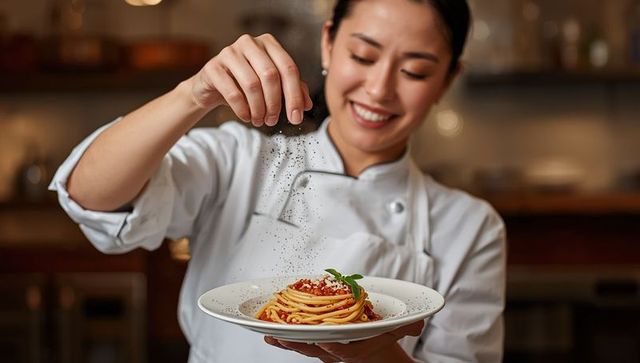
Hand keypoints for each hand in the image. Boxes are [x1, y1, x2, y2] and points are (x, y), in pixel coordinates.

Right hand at [188, 33, 312, 126]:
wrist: (213, 86)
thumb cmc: (245, 84)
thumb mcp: (272, 85)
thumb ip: (292, 89)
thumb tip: (307, 104)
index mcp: (268, 43)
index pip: (288, 68)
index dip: (295, 95)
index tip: (296, 117)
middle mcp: (249, 43)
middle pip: (271, 75)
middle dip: (275, 103)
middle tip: (273, 121)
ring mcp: (229, 52)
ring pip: (252, 85)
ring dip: (259, 109)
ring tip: (259, 121)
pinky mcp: (213, 67)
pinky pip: (233, 92)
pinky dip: (243, 110)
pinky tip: (246, 116)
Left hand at [264, 320, 424, 362]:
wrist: (380, 357)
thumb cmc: (385, 340)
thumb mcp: (396, 332)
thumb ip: (406, 327)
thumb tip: (418, 325)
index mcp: (355, 350)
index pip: (340, 350)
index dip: (329, 346)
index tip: (318, 340)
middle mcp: (338, 353)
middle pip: (314, 349)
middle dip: (296, 343)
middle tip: (278, 336)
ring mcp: (327, 351)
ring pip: (305, 348)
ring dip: (287, 342)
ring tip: (268, 336)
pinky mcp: (321, 347)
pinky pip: (302, 344)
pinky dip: (288, 339)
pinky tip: (272, 335)